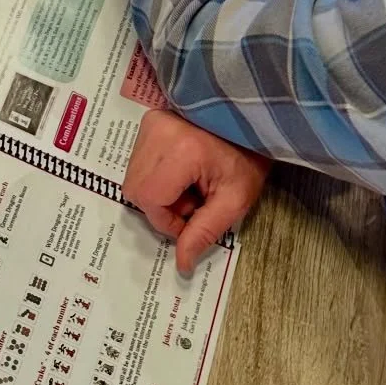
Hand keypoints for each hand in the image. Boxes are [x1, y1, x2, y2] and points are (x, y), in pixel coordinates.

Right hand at [123, 109, 271, 275]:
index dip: (168, 220)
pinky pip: (139, 160)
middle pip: (136, 188)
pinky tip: (181, 171)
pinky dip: (156, 175)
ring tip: (189, 184)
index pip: (150, 199)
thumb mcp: (235, 200)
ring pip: (134, 176)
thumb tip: (182, 264)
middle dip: (160, 207)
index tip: (194, 216)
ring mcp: (151, 123)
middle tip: (192, 201)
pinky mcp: (149, 120)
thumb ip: (205, 232)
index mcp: (181, 150)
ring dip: (157, 192)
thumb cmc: (248, 158)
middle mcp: (157, 132)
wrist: (251, 120)